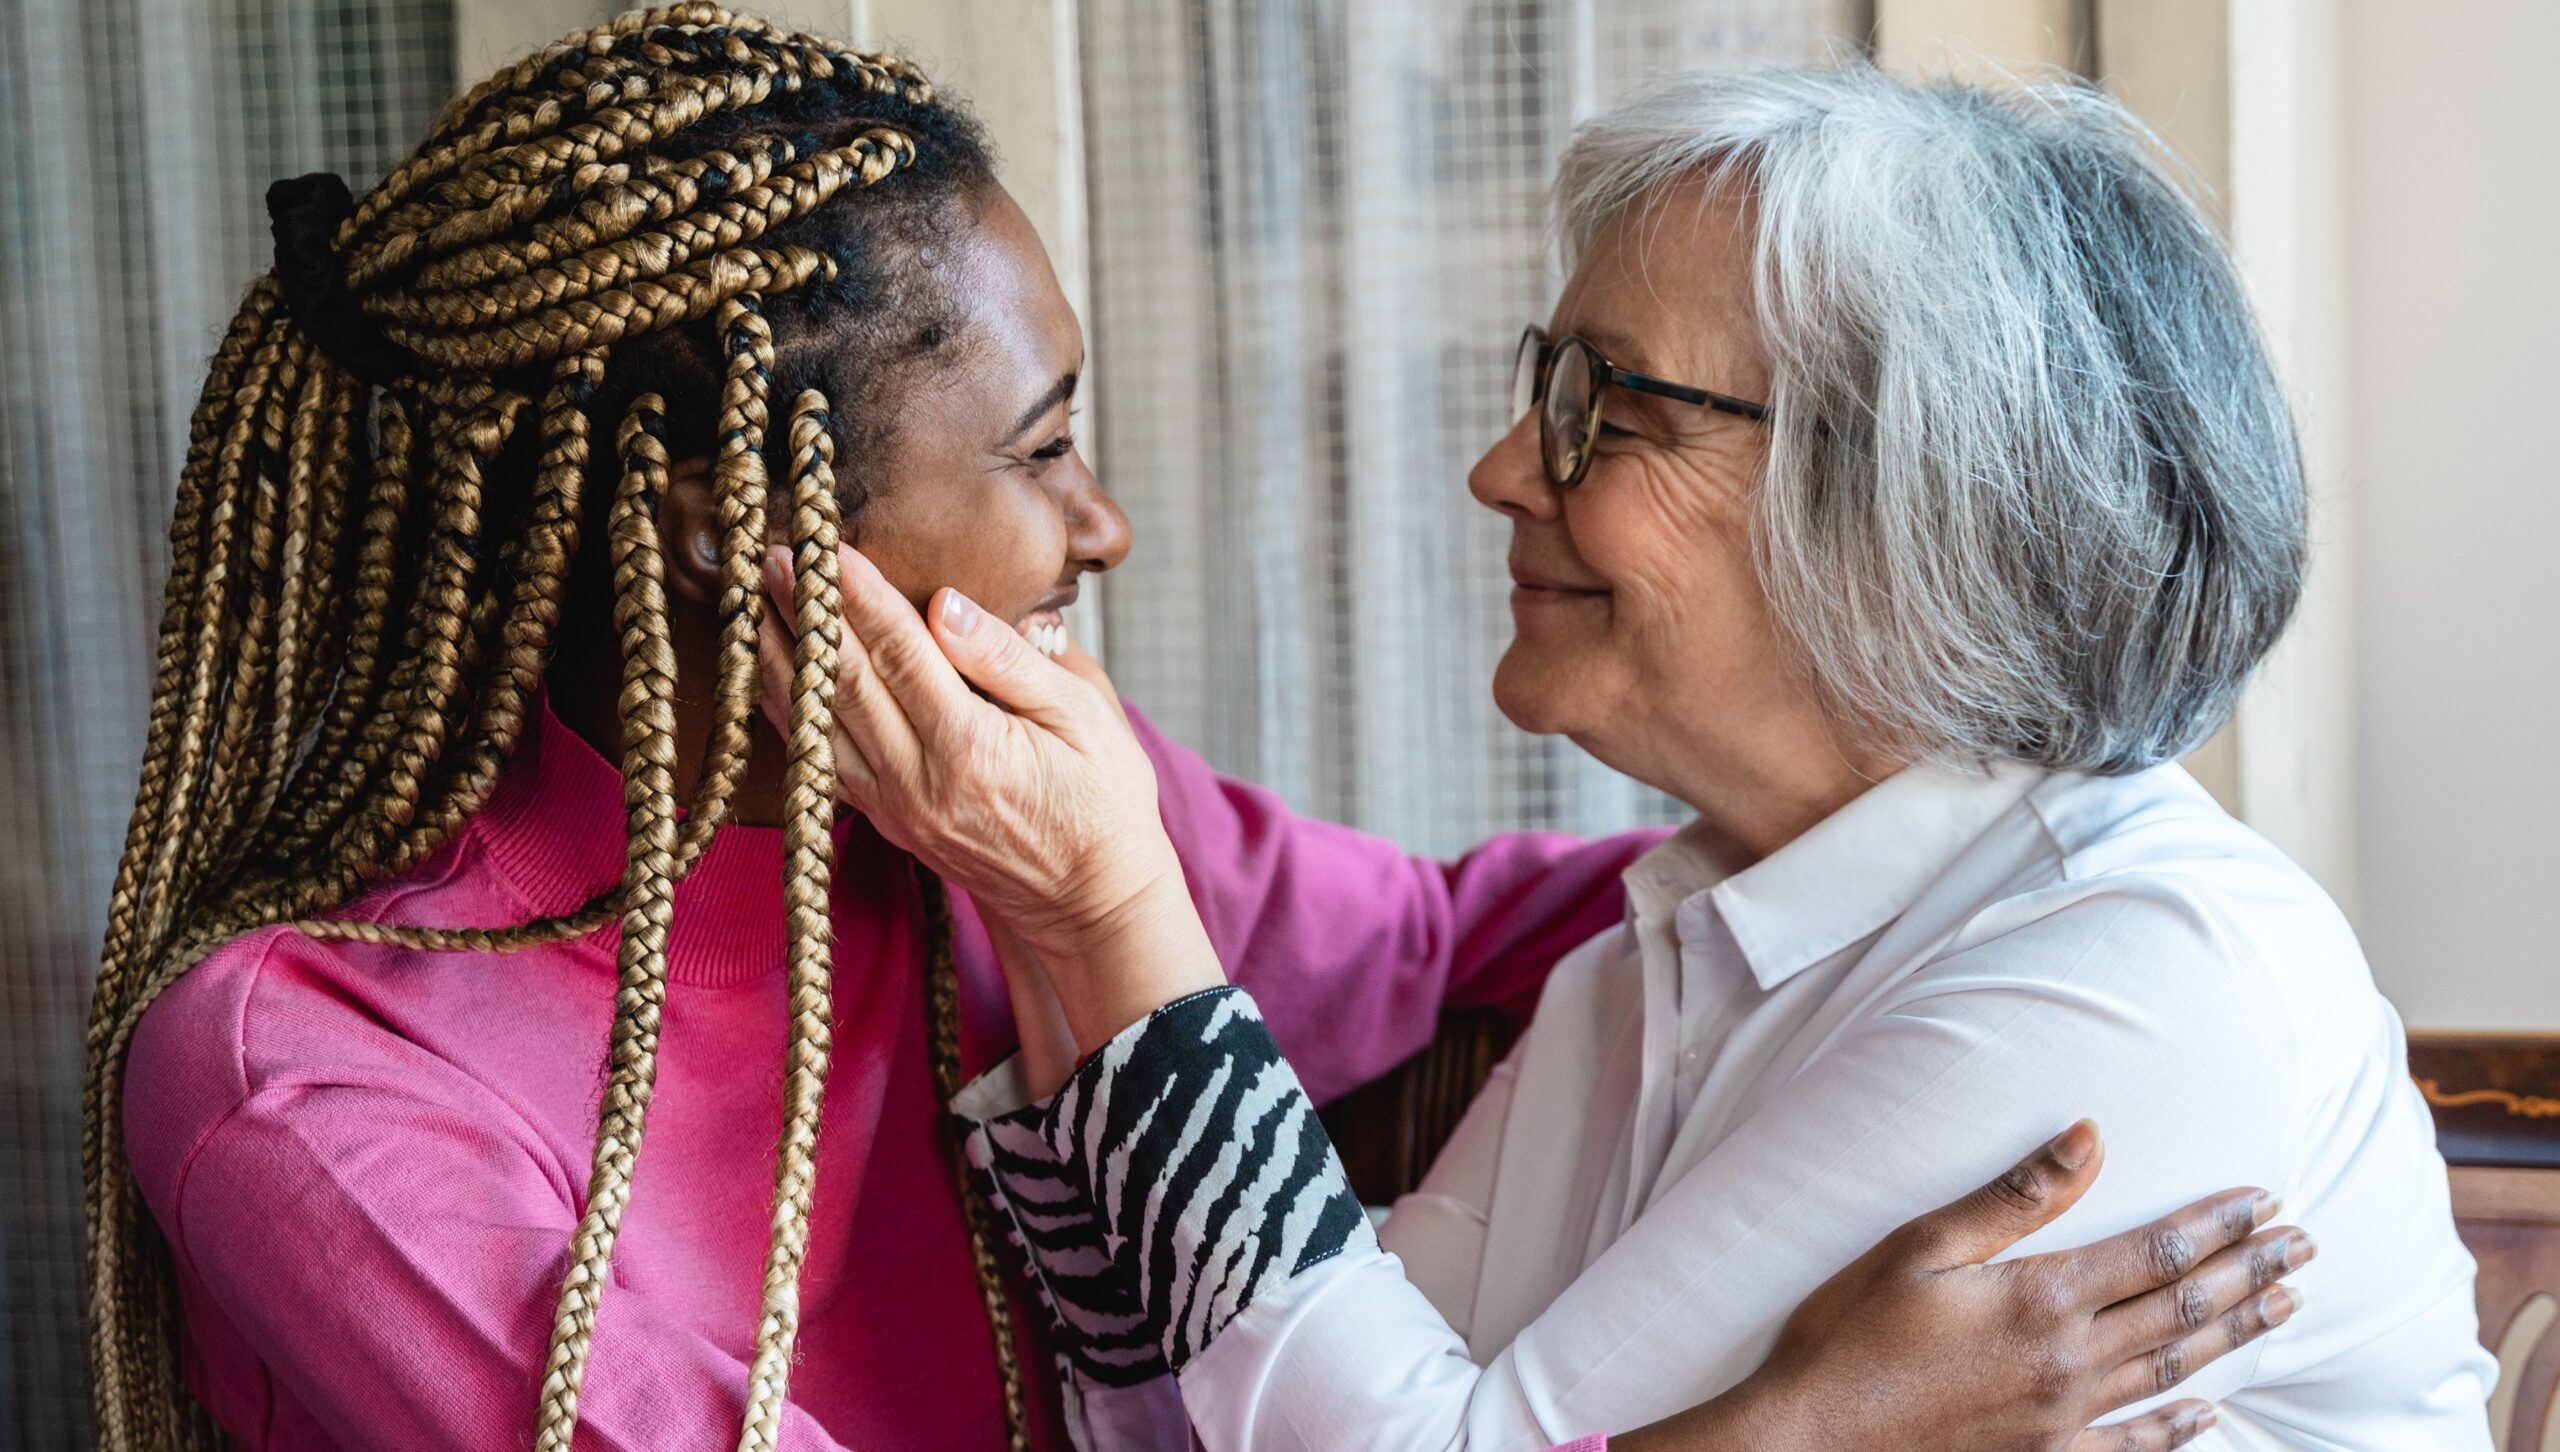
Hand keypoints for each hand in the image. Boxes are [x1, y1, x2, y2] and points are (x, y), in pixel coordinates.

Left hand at [756, 546, 1221, 1048]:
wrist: (1091, 903)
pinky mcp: (886, 820)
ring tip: (754, 599)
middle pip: (842, 683)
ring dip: (781, 657)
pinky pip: (819, 756)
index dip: (859, 594)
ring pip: (817, 721)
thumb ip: (1010, 659)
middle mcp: (918, 783)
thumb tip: (945, 604)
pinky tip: (774, 669)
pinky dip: (790, 709)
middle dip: (803, 612)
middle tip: (772, 554)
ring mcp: (894, 808)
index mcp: (972, 750)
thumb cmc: (1104, 801)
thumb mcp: (1086, 715)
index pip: (899, 653)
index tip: (827, 545)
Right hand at [1621, 1122, 2305, 1451]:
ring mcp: (2062, 1417)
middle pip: (2182, 1309)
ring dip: (2233, 1334)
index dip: (2217, 1224)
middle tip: (2304, 1247)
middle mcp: (2069, 1360)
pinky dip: (2178, 1430)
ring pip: (2173, 1371)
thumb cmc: (1850, 1334)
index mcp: (2042, 1298)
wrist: (1813, 1437)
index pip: (2156, 1252)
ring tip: (2283, 1305)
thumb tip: (2088, 1137)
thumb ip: (2014, 1196)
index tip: (2265, 1201)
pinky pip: (2133, 1445)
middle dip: (2248, 1272)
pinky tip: (2210, 1414)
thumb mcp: (1920, 1245)